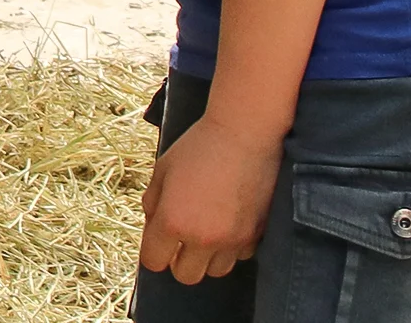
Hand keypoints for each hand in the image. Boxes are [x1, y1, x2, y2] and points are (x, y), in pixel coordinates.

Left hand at [139, 115, 284, 283]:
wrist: (244, 134)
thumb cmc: (198, 147)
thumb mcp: (162, 171)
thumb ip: (152, 203)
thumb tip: (153, 226)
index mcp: (172, 222)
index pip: (153, 262)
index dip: (153, 252)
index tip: (158, 240)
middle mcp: (202, 238)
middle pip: (185, 275)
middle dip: (179, 260)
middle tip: (182, 239)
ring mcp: (233, 239)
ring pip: (215, 271)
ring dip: (208, 257)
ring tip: (208, 231)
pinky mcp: (257, 234)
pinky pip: (240, 256)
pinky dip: (232, 247)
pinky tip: (230, 224)